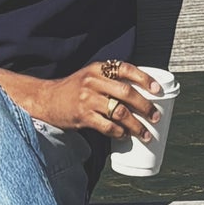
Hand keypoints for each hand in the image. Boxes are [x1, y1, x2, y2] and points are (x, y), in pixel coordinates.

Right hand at [30, 59, 160, 141]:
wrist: (46, 99)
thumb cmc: (72, 89)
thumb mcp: (90, 77)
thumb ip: (109, 81)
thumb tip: (139, 94)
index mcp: (98, 69)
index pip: (126, 69)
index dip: (144, 78)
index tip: (157, 89)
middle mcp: (93, 81)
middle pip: (126, 92)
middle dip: (145, 106)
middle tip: (155, 117)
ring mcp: (87, 99)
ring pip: (119, 112)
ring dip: (135, 125)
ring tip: (145, 133)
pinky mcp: (82, 116)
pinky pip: (106, 126)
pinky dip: (118, 133)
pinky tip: (124, 136)